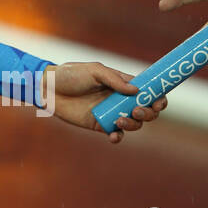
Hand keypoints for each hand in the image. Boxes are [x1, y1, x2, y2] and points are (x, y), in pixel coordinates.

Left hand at [41, 62, 166, 143]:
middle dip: (148, 113)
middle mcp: (120, 99)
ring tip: (120, 120)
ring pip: (134, 123)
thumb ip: (115, 80)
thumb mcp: (94, 71)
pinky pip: (116, 134)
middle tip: (137, 110)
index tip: (159, 102)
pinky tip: (114, 135)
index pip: (148, 91)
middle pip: (146, 110)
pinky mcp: (99, 125)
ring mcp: (110, 112)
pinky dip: (118, 136)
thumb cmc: (70, 75)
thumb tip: (137, 91)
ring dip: (134, 124)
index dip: (158, 97)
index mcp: (122, 84)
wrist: (48, 89)